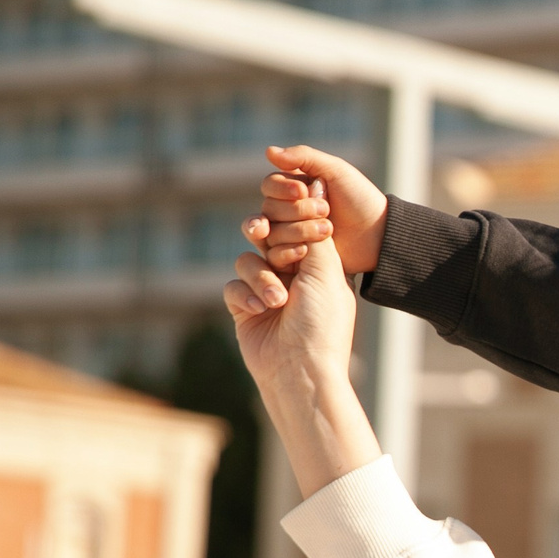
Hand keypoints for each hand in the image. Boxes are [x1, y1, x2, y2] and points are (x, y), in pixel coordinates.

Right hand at [223, 193, 381, 498]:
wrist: (300, 369)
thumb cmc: (321, 322)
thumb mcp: (326, 272)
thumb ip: (315, 232)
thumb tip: (317, 187)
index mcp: (320, 265)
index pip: (299, 227)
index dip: (295, 218)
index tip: (296, 221)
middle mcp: (293, 275)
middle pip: (269, 238)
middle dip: (275, 245)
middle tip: (286, 259)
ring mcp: (267, 289)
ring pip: (248, 259)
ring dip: (261, 279)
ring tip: (278, 301)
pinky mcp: (244, 307)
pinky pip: (232, 284)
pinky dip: (245, 296)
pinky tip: (260, 312)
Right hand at [239, 145, 388, 284]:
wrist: (378, 235)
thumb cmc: (360, 198)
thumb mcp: (336, 170)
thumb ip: (303, 157)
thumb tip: (267, 149)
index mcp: (294, 187)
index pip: (270, 185)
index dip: (282, 188)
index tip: (303, 191)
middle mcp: (287, 209)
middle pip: (269, 208)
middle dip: (296, 210)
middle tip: (326, 211)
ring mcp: (290, 234)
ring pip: (272, 231)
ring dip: (297, 229)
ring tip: (328, 229)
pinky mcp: (294, 256)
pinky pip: (275, 253)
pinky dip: (287, 249)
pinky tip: (306, 249)